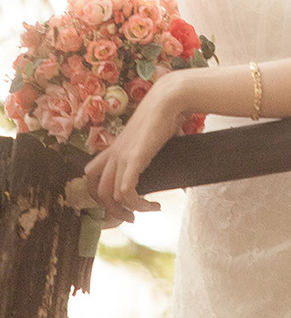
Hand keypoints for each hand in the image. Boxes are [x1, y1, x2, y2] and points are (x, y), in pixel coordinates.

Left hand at [83, 73, 185, 223]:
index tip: (119, 207)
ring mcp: (121, 156)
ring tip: (147, 211)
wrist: (167, 100)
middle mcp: (113, 154)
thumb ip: (156, 154)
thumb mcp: (153, 139)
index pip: (91, 176)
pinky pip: (126, 192)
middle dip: (110, 210)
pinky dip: (139, 204)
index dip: (99, 196)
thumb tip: (173, 171)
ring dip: (128, 211)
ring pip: (110, 196)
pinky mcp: (134, 159)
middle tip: (129, 218)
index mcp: (114, 148)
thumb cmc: (165, 115)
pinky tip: (155, 205)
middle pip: (95, 190)